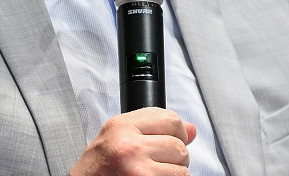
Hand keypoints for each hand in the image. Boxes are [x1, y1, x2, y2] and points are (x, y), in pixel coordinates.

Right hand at [70, 107, 197, 175]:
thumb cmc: (97, 171)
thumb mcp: (117, 140)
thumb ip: (152, 130)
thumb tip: (191, 130)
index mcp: (121, 126)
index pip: (170, 118)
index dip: (176, 132)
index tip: (170, 141)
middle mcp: (129, 144)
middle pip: (179, 144)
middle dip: (175, 157)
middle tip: (157, 165)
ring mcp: (138, 167)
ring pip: (182, 167)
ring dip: (173, 174)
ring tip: (152, 174)